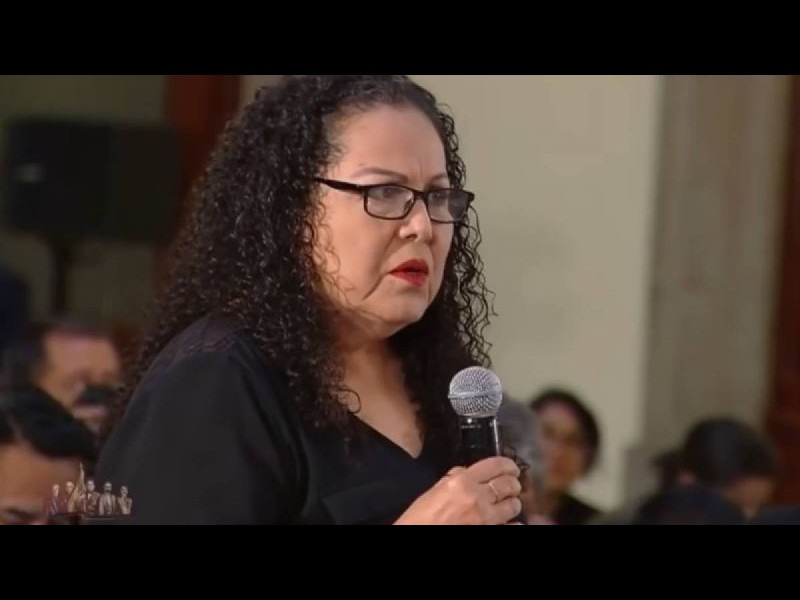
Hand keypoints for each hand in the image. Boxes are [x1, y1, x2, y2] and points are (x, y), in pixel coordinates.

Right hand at [394, 456, 521, 524]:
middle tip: (512, 486)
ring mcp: (485, 518)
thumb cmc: (420, 519)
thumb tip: (469, 472)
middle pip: (508, 484)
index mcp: (461, 482)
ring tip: (509, 504)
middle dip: (513, 484)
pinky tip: (510, 523)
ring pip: (514, 506)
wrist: (418, 535)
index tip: (511, 468)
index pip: (495, 465)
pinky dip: (514, 524)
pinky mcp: (489, 531)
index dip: (508, 465)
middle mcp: (476, 497)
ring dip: (513, 503)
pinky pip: (512, 526)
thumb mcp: (434, 491)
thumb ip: (455, 478)